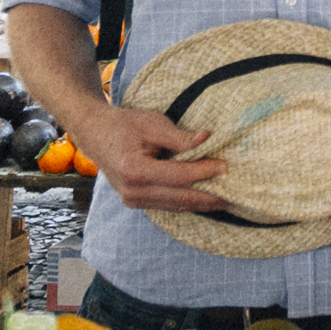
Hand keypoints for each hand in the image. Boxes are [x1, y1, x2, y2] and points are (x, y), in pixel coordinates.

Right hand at [64, 105, 228, 212]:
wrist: (95, 135)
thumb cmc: (124, 125)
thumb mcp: (152, 123)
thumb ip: (179, 137)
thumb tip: (207, 139)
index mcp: (134, 170)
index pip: (177, 176)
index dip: (203, 172)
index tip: (225, 167)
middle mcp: (132, 191)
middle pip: (179, 198)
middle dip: (209, 196)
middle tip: (235, 194)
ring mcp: (133, 200)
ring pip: (175, 206)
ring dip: (202, 204)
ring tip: (227, 200)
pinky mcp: (137, 202)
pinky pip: (168, 206)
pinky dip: (188, 203)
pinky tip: (207, 200)